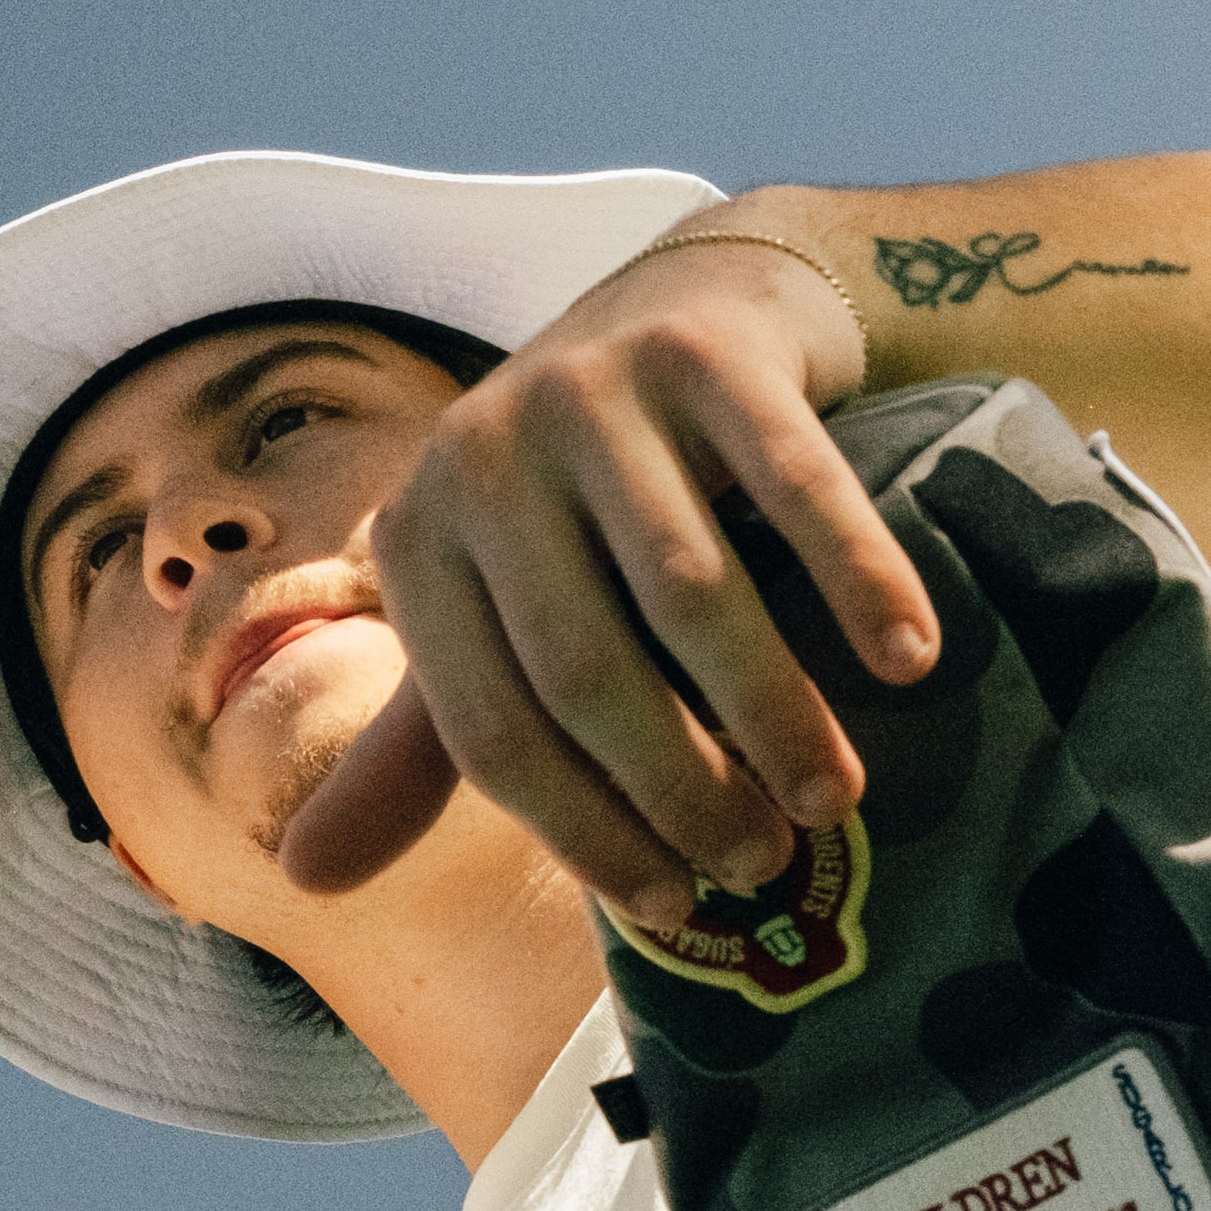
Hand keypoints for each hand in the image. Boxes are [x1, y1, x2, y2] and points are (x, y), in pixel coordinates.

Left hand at [276, 221, 938, 908]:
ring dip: (770, 715)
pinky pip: (795, 487)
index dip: (585, 836)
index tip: (678, 909)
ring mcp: (591, 394)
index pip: (491, 734)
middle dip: (683, 792)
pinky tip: (908, 661)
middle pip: (585, 675)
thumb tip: (302, 876)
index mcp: (416, 543)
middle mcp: (483, 460)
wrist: (690, 302)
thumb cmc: (580, 505)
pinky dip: (859, 579)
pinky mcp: (705, 349)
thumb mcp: (486, 611)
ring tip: (832, 800)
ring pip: (687, 596)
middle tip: (766, 863)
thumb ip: (414, 745)